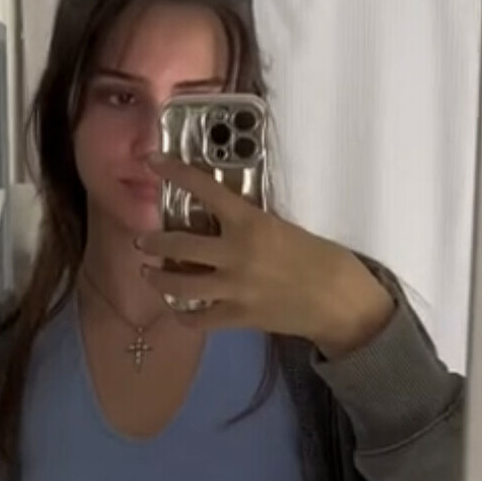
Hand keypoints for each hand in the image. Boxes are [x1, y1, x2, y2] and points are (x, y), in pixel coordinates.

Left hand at [136, 153, 396, 355]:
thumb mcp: (282, 227)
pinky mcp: (238, 317)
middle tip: (143, 241)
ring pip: (180, 285)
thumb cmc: (318, 258)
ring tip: (148, 274)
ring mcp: (234, 289)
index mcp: (250, 222)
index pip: (205, 190)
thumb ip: (250, 225)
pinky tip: (178, 310)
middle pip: (178, 246)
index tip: (153, 162)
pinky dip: (183, 315)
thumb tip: (221, 224)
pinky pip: (198, 319)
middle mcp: (235, 254)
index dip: (175, 173)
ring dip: (158, 279)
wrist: (338, 301)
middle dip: (154, 243)